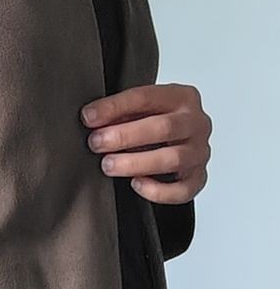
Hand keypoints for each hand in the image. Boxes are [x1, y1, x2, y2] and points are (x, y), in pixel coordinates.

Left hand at [81, 82, 211, 203]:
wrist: (179, 140)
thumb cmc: (155, 122)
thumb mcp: (139, 109)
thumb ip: (120, 111)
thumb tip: (91, 118)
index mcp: (182, 97)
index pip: (147, 97)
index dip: (115, 107)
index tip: (89, 117)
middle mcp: (196, 123)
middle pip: (164, 128)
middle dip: (125, 136)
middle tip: (97, 143)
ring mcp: (199, 152)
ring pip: (172, 159)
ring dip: (135, 163)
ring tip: (108, 165)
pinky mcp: (198, 178)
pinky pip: (182, 190)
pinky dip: (158, 191)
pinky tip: (136, 184)